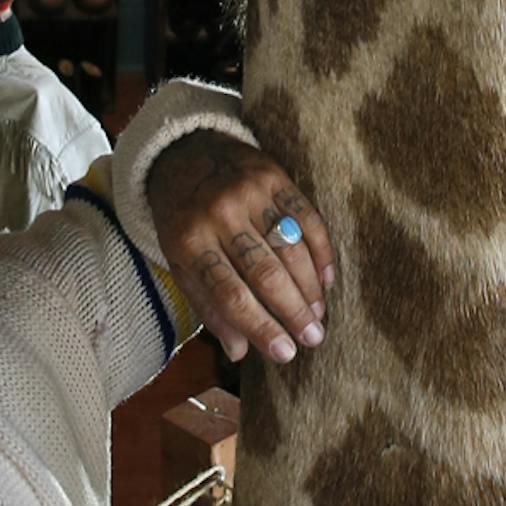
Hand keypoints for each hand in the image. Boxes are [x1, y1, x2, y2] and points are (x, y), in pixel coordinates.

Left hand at [149, 131, 334, 366]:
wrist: (182, 151)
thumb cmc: (181, 217)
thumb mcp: (178, 261)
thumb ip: (208, 305)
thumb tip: (241, 352)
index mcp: (189, 242)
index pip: (230, 294)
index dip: (262, 326)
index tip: (286, 354)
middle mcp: (220, 216)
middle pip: (265, 273)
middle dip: (293, 312)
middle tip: (314, 339)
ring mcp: (248, 193)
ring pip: (290, 248)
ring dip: (310, 287)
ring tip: (319, 316)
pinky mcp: (273, 176)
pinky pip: (306, 217)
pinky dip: (320, 251)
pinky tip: (327, 278)